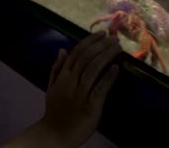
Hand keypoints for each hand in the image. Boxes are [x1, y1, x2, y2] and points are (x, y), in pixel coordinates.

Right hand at [41, 31, 121, 146]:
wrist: (56, 133)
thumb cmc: (55, 110)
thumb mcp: (51, 87)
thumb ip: (57, 68)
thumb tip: (62, 49)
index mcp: (62, 76)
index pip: (76, 53)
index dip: (90, 42)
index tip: (102, 34)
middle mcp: (70, 82)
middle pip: (86, 58)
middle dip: (101, 46)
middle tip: (114, 38)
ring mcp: (80, 93)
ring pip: (93, 69)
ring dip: (106, 56)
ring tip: (117, 48)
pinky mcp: (90, 106)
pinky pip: (100, 89)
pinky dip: (108, 78)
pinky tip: (116, 68)